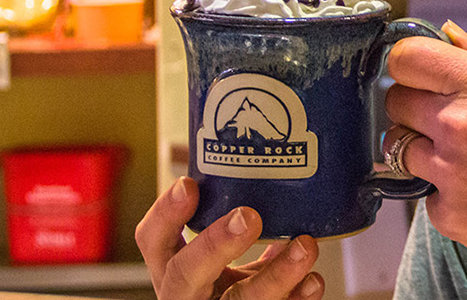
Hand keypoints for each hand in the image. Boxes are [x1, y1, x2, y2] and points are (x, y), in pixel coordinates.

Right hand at [135, 176, 322, 299]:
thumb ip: (239, 229)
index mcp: (175, 270)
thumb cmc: (230, 292)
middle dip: (215, 245)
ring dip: (276, 274)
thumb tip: (280, 179)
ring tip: (305, 246)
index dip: (165, 214)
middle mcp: (187, 295)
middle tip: (248, 216)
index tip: (189, 184)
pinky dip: (298, 299)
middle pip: (185, 274)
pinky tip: (313, 281)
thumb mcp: (223, 262)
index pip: (153, 241)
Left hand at [384, 22, 466, 281]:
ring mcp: (451, 172)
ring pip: (401, 149)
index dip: (411, 65)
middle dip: (417, 106)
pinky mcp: (451, 215)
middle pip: (396, 101)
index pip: (405, 58)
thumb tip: (449, 35)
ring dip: (426, 150)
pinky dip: (447, 193)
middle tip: (452, 120)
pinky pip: (425, 194)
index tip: (423, 75)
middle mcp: (459, 124)